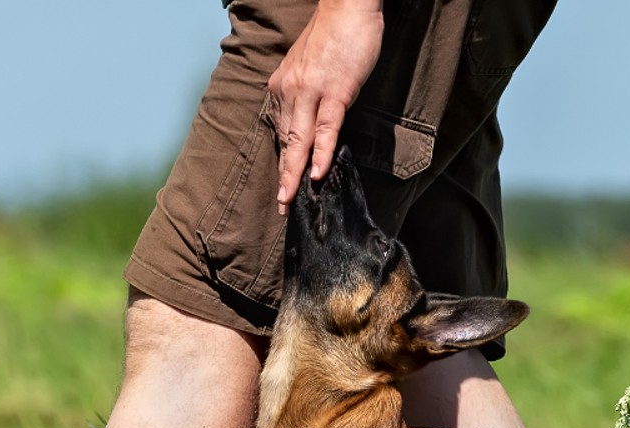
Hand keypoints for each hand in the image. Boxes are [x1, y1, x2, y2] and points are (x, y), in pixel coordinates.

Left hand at [269, 0, 383, 213]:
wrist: (348, 5)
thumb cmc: (335, 35)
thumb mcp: (312, 68)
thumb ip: (307, 95)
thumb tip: (313, 123)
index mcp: (284, 86)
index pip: (282, 131)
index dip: (283, 162)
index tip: (282, 186)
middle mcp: (291, 90)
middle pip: (287, 141)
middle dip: (284, 176)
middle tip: (281, 206)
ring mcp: (312, 91)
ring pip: (300, 139)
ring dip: (295, 172)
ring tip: (291, 199)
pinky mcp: (336, 91)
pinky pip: (326, 128)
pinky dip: (321, 152)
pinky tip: (318, 173)